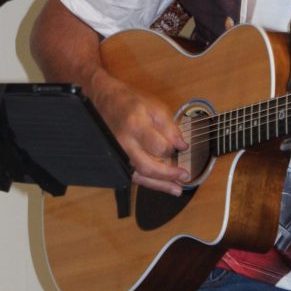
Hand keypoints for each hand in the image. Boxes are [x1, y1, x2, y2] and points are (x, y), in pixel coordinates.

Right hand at [89, 71, 189, 194]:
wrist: (105, 101)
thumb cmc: (131, 103)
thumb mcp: (155, 107)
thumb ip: (170, 127)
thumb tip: (182, 146)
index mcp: (135, 126)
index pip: (158, 146)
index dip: (172, 148)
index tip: (182, 147)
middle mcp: (124, 144)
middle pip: (147, 167)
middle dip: (168, 175)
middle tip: (185, 176)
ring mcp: (118, 154)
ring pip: (140, 176)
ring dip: (160, 185)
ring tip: (177, 189)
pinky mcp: (117, 160)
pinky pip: (133, 176)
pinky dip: (149, 183)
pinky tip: (162, 185)